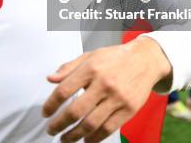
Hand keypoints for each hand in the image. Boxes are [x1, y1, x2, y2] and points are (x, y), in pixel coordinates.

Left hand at [42, 37, 170, 142]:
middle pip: (76, 110)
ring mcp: (117, 98)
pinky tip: (86, 139)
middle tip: (52, 130)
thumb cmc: (115, 57)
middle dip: (59, 124)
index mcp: (91, 68)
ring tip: (66, 138)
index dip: (51, 104)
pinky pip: (108, 128)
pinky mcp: (129, 109)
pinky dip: (95, 138)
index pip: (64, 90)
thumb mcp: (89, 56)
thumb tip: (50, 79)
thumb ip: (68, 68)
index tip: (45, 113)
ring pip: (91, 123)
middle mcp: (103, 83)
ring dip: (75, 135)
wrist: (145, 60)